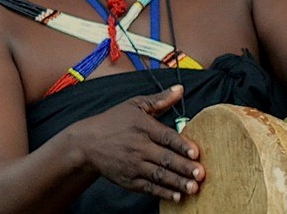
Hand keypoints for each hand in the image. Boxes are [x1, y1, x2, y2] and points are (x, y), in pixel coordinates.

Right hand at [74, 85, 203, 201]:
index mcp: (142, 127)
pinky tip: (177, 196)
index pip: (165, 137)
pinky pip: (149, 188)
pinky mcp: (129, 180)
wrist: (86, 143)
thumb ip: (159, 100)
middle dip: (184, 167)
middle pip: (165, 158)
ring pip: (159, 175)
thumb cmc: (112, 122)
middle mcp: (138, 147)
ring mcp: (133, 165)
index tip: (195, 152)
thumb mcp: (134, 105)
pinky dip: (163, 193)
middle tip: (200, 174)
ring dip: (177, 182)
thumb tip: (180, 89)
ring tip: (194, 188)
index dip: (181, 145)